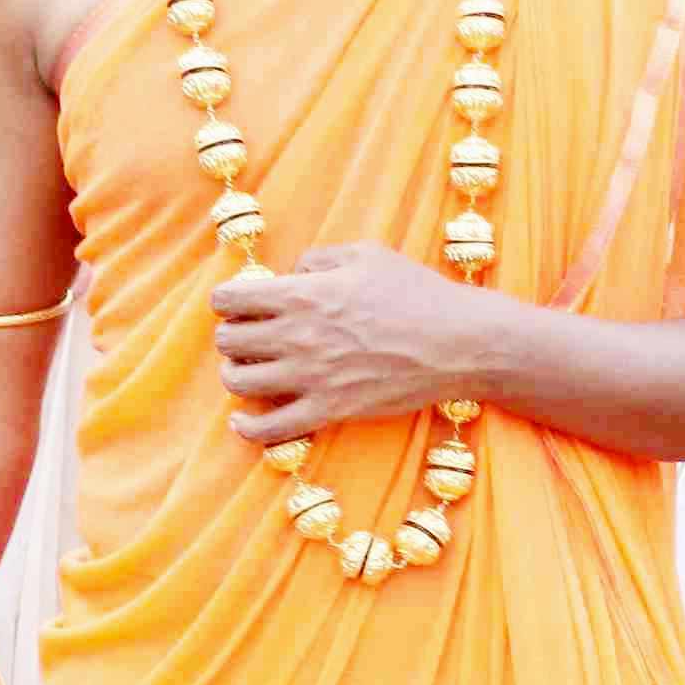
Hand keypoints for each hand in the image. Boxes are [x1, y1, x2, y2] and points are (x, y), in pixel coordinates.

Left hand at [213, 247, 497, 445]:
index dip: (229, 300)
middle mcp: (296, 336)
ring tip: (249, 371)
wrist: (456, 343)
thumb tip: (291, 274)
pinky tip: (242, 421)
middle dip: (232, 336)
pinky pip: (269, 429)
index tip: (240, 305)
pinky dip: (248, 428)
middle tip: (249, 337)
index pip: (230, 299)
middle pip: (228, 340)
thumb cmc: (416, 293)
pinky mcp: (328, 411)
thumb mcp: (366, 255)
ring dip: (236, 375)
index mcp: (302, 294)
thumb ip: (318, 259)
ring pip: (239, 382)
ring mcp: (310, 377)